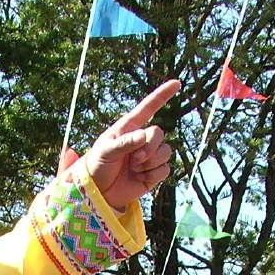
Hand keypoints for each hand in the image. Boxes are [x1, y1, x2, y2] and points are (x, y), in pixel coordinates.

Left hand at [83, 80, 178, 213]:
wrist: (99, 191)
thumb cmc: (98, 166)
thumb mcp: (106, 151)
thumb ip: (124, 142)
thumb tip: (144, 136)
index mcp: (129, 127)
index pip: (148, 107)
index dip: (162, 95)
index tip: (176, 83)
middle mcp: (142, 139)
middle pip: (159, 133)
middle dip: (149, 147)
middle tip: (134, 159)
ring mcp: (149, 156)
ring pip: (166, 151)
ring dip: (151, 162)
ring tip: (135, 168)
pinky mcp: (154, 173)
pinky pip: (165, 169)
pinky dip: (153, 174)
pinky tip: (140, 177)